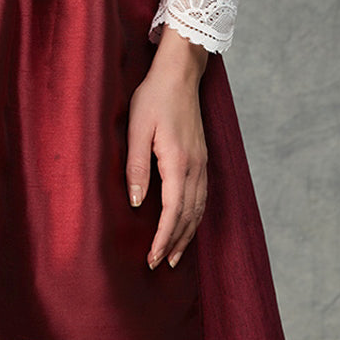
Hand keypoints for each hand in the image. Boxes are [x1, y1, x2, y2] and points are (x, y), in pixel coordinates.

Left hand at [126, 31, 208, 268]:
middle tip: (160, 265)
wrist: (180, 74)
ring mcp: (202, 163)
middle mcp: (195, 167)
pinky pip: (202, 197)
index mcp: (178, 161)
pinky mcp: (201, 158)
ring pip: (199, 209)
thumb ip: (136, 166)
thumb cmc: (154, 98)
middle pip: (189, 216)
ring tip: (174, 255)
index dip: (163, 238)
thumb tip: (138, 203)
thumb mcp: (137, 128)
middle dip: (174, 243)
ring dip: (187, 234)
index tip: (152, 258)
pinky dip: (195, 217)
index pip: (173, 211)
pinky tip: (187, 225)